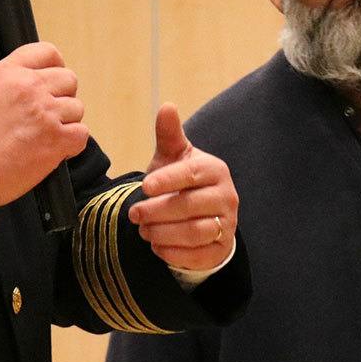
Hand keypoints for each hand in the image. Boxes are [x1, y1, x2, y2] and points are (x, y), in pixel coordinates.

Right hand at [0, 42, 88, 207]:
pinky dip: (72, 143)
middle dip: (62, 97)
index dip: (55, 66)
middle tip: (49, 114)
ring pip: (76, 108)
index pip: (47, 52)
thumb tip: (35, 86)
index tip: (54, 81)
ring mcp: (45, 112)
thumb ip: (10, 83)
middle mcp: (30, 87)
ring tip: (46, 135)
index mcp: (9, 72)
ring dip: (67, 122)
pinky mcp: (56, 139)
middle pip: (68, 79)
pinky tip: (55, 149)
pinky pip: (81, 134)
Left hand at [128, 104, 238, 272]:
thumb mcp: (174, 157)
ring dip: (162, 233)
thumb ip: (169, 134)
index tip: (144, 186)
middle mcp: (227, 196)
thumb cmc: (183, 181)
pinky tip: (156, 246)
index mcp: (215, 170)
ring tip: (143, 230)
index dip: (167, 180)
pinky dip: (173, 253)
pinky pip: (198, 255)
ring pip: (194, 232)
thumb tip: (167, 106)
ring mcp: (227, 224)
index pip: (192, 174)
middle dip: (156, 211)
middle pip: (190, 206)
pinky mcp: (221, 248)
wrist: (202, 215)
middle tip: (133, 214)